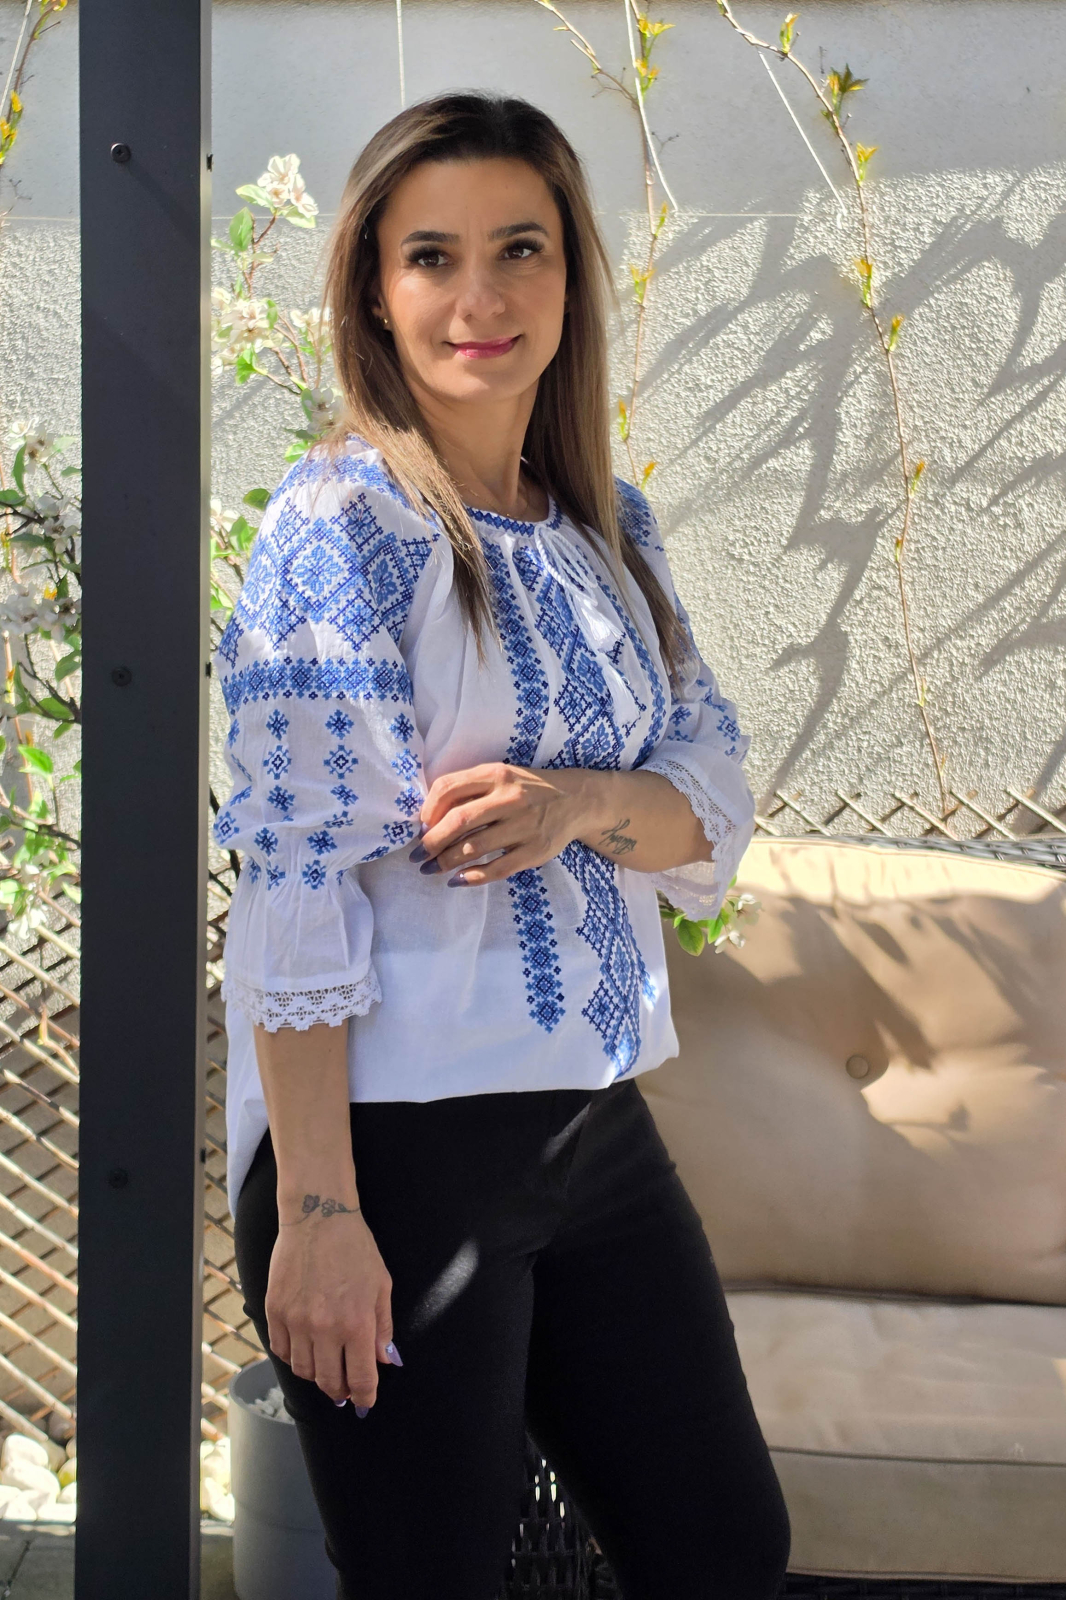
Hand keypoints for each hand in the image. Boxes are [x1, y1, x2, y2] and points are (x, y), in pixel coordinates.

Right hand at [265, 1204, 394, 1408]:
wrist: (318, 1216)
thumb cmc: (355, 1248)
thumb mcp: (381, 1285)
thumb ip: (383, 1327)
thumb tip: (385, 1361)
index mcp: (356, 1324)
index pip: (360, 1379)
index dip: (364, 1397)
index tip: (364, 1403)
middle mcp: (325, 1328)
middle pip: (328, 1382)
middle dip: (339, 1391)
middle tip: (344, 1389)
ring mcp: (296, 1321)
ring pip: (302, 1370)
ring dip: (316, 1375)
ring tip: (325, 1366)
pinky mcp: (275, 1311)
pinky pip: (281, 1350)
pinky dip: (293, 1356)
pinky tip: (304, 1347)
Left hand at [414, 762, 589, 883]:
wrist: (576, 800)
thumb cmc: (527, 789)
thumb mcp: (501, 776)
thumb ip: (469, 788)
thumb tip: (429, 817)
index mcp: (497, 775)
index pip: (449, 788)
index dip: (428, 809)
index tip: (421, 826)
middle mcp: (510, 798)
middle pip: (459, 821)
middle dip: (431, 842)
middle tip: (417, 856)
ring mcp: (524, 826)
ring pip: (475, 847)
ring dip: (446, 862)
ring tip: (430, 869)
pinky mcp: (535, 851)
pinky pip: (497, 869)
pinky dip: (472, 877)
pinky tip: (456, 880)